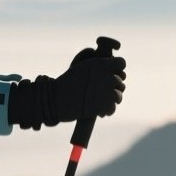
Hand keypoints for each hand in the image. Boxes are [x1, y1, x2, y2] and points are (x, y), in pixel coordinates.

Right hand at [4, 51, 127, 129]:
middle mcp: (104, 75)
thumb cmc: (65, 84)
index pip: (122, 63)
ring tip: (100, 103)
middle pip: (121, 82)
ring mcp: (105, 91)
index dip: (117, 70)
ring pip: (118, 96)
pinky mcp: (102, 105)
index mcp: (99, 64)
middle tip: (101, 94)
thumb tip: (111, 70)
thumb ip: (97, 68)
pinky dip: (106, 111)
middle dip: (113, 88)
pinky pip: (112, 109)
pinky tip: (99, 111)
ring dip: (111, 101)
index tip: (110, 76)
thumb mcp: (80, 69)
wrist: (53, 99)